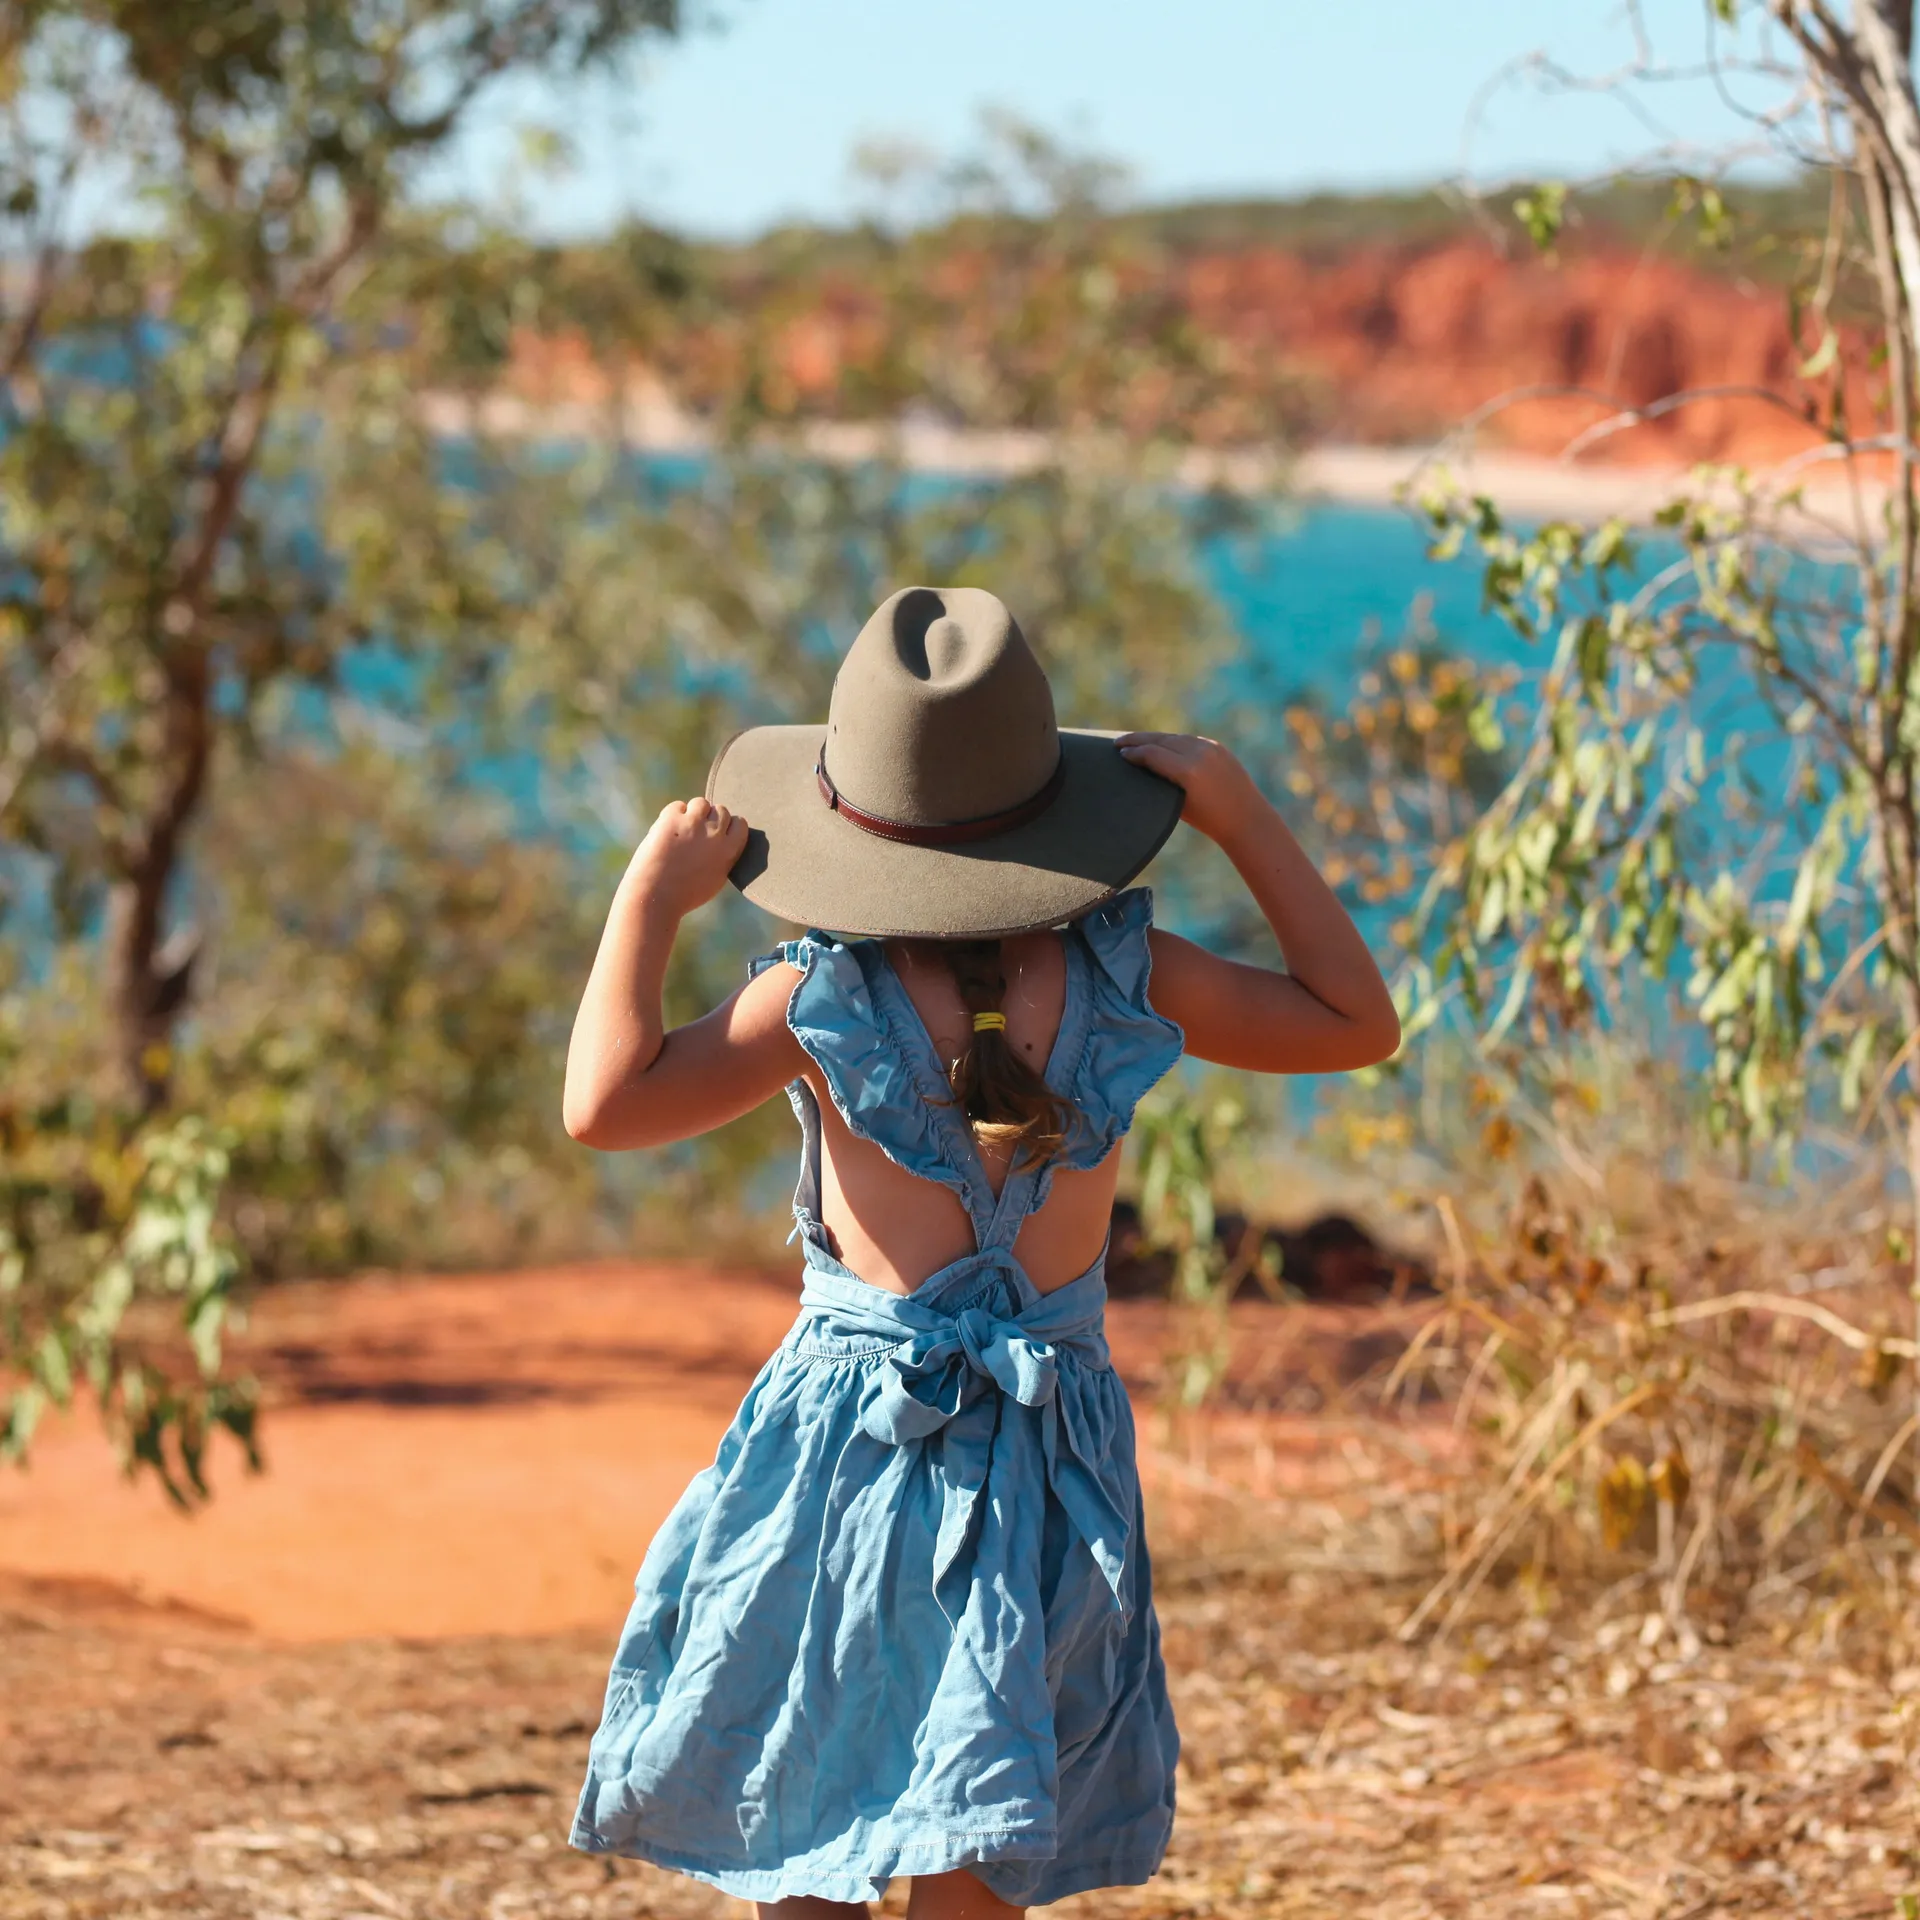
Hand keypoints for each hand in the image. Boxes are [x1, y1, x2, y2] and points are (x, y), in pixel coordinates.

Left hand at [623, 797, 748, 917]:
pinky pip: (677, 806)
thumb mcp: (716, 878)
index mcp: (729, 851)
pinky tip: (666, 832)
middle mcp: (715, 834)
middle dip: (710, 818)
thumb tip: (723, 838)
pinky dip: (672, 816)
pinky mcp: (672, 819)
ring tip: (681, 830)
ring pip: (701, 803)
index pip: (740, 823)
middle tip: (696, 833)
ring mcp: (693, 824)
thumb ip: (723, 856)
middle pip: (721, 810)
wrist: (655, 897)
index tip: (717, 834)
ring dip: (692, 812)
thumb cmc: (684, 894)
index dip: (728, 826)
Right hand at [1116, 733, 1260, 844]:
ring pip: (1175, 737)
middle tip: (1118, 742)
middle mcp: (1199, 754)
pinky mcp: (1218, 747)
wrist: (1246, 819)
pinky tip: (1162, 744)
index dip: (1132, 752)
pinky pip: (1190, 740)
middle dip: (1138, 739)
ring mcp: (1211, 748)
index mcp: (1187, 771)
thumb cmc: (1208, 820)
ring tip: (1137, 741)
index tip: (1118, 753)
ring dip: (1155, 738)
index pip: (1151, 753)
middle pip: (1161, 739)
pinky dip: (1173, 741)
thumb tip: (1141, 767)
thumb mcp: (1178, 803)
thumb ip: (1160, 781)